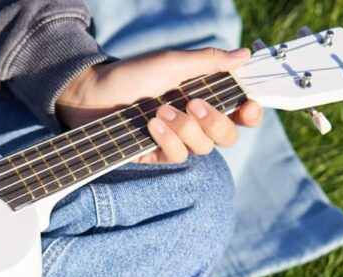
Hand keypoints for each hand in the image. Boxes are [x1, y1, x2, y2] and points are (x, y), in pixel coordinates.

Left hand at [56, 47, 263, 163]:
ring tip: (160, 110)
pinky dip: (168, 140)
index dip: (250, 114)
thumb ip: (208, 62)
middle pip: (227, 136)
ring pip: (202, 147)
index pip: (238, 112)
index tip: (249, 106)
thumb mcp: (170, 63)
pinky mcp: (157, 154)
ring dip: (185, 129)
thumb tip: (244, 55)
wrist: (92, 95)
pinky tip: (151, 124)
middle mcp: (194, 122)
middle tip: (195, 105)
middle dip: (216, 123)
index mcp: (204, 97)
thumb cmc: (131, 75)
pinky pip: (177, 156)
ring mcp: (177, 140)